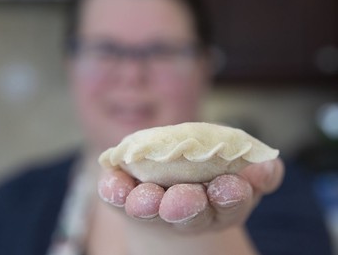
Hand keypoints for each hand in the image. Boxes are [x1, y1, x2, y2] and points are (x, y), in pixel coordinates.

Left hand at [97, 158, 283, 232]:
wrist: (170, 191)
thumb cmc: (211, 180)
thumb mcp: (243, 176)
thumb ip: (259, 175)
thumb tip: (268, 167)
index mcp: (217, 205)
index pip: (227, 204)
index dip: (230, 196)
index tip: (233, 185)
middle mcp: (185, 211)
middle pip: (187, 214)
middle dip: (186, 206)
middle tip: (183, 199)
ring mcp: (152, 206)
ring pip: (150, 210)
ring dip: (147, 204)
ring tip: (145, 198)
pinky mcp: (124, 197)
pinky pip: (116, 195)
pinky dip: (113, 190)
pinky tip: (111, 182)